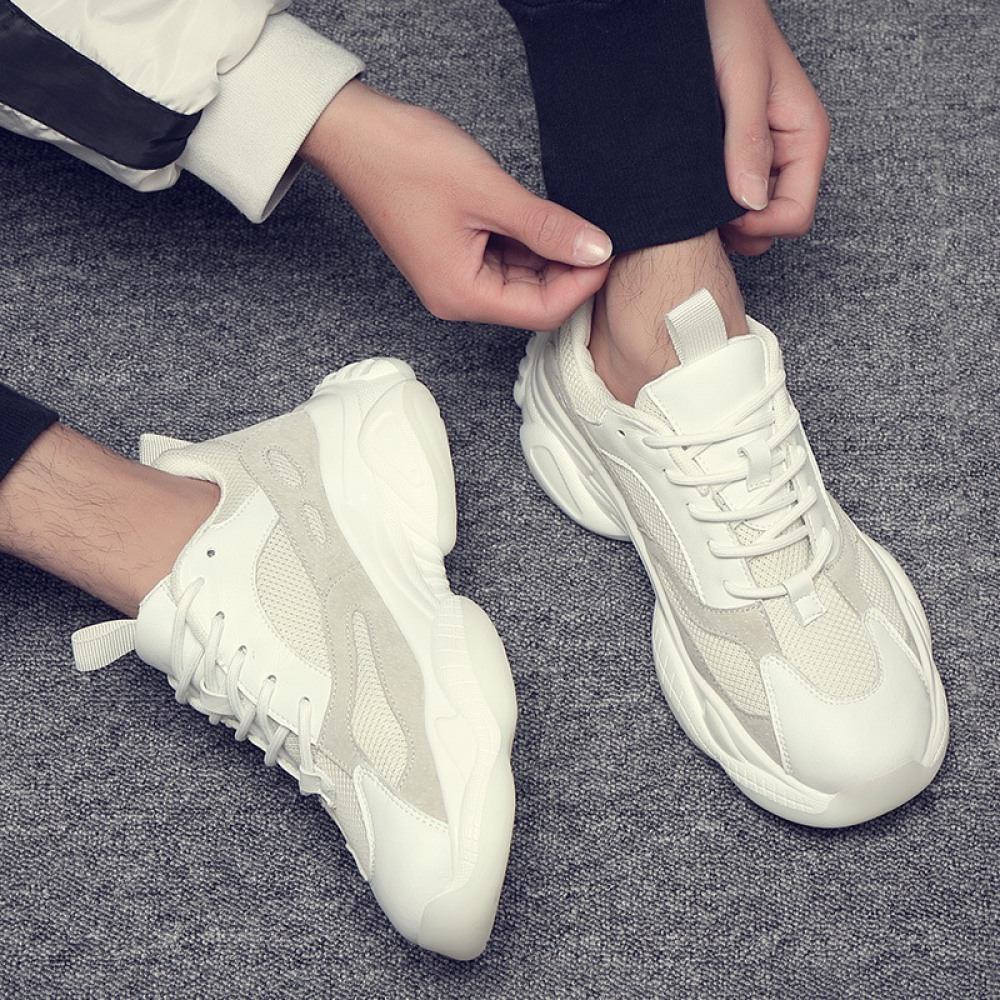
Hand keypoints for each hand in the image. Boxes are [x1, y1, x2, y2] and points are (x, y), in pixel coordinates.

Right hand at [301, 81, 611, 327]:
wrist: (356, 135)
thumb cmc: (405, 161)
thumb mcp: (489, 193)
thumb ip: (546, 226)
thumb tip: (596, 250)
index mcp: (461, 294)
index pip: (541, 311)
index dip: (581, 284)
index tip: (609, 250)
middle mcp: (457, 296)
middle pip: (533, 301)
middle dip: (570, 272)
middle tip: (600, 234)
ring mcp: (454, 278)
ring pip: (521, 281)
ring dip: (551, 256)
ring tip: (573, 221)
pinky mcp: (454, 256)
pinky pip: (504, 261)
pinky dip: (529, 244)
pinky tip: (544, 219)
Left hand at [706, 0, 829, 254]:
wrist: (702, 1)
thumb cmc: (728, 20)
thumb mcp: (743, 79)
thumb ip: (748, 140)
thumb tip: (752, 201)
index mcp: (803, 136)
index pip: (796, 215)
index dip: (760, 226)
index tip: (723, 216)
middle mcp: (784, 151)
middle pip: (771, 222)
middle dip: (739, 227)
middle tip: (700, 212)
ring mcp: (757, 155)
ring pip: (746, 213)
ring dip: (720, 217)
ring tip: (689, 197)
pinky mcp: (729, 153)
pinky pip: (724, 194)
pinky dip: (706, 201)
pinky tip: (685, 186)